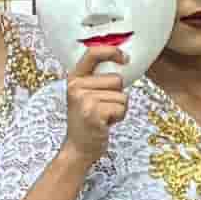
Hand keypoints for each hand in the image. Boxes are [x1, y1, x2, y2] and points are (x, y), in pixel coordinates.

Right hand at [58, 48, 131, 164]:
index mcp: (74, 78)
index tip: (125, 58)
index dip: (112, 51)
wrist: (78, 148)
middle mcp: (76, 86)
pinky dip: (119, 117)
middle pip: (117, 79)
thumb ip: (98, 79)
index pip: (92, 53)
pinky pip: (121, 108)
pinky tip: (105, 124)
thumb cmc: (87, 120)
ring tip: (103, 116)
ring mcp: (84, 100)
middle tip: (102, 108)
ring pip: (122, 95)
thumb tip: (126, 61)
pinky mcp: (93, 113)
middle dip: (117, 95)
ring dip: (119, 108)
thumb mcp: (86, 95)